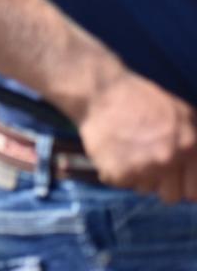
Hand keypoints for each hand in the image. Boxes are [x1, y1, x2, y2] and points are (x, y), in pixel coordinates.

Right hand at [74, 71, 196, 201]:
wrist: (101, 91)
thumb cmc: (142, 99)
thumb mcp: (182, 114)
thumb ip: (193, 142)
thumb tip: (193, 167)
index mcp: (189, 146)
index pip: (193, 192)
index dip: (182, 185)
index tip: (172, 176)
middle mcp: (169, 160)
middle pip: (170, 196)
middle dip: (160, 183)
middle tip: (146, 162)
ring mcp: (143, 168)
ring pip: (143, 189)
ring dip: (135, 175)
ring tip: (126, 150)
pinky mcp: (117, 172)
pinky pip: (119, 183)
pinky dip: (113, 170)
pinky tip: (112, 151)